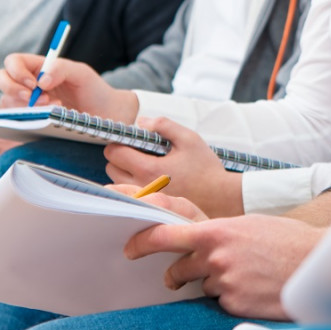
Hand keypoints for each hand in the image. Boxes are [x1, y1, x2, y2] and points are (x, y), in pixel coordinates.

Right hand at [0, 53, 137, 121]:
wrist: (104, 115)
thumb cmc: (93, 90)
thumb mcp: (81, 73)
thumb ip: (61, 69)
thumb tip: (40, 81)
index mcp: (39, 68)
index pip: (13, 62)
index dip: (16, 71)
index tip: (34, 84)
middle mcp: (28, 84)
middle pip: (1, 79)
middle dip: (13, 89)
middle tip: (38, 99)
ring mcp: (26, 104)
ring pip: (6, 101)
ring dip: (26, 106)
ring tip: (56, 107)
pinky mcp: (28, 121)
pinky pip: (14, 120)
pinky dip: (28, 120)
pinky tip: (50, 120)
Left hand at [104, 116, 243, 217]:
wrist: (220, 197)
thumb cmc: (205, 167)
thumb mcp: (189, 138)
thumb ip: (164, 125)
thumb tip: (141, 121)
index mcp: (148, 169)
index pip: (114, 152)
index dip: (120, 141)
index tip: (133, 139)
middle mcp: (141, 187)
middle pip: (111, 167)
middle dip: (121, 156)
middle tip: (141, 151)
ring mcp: (143, 200)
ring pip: (116, 182)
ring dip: (124, 170)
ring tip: (147, 164)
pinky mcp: (148, 207)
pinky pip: (128, 193)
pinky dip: (131, 184)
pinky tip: (150, 178)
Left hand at [124, 214, 323, 319]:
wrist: (317, 263)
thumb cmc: (288, 239)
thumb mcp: (250, 225)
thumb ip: (220, 233)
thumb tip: (199, 240)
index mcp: (217, 232)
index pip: (166, 236)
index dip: (143, 242)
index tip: (130, 248)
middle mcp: (216, 258)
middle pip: (178, 270)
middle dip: (178, 274)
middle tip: (178, 277)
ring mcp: (225, 284)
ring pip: (204, 286)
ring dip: (216, 283)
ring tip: (245, 274)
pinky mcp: (235, 305)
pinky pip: (222, 302)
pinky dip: (233, 297)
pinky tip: (254, 287)